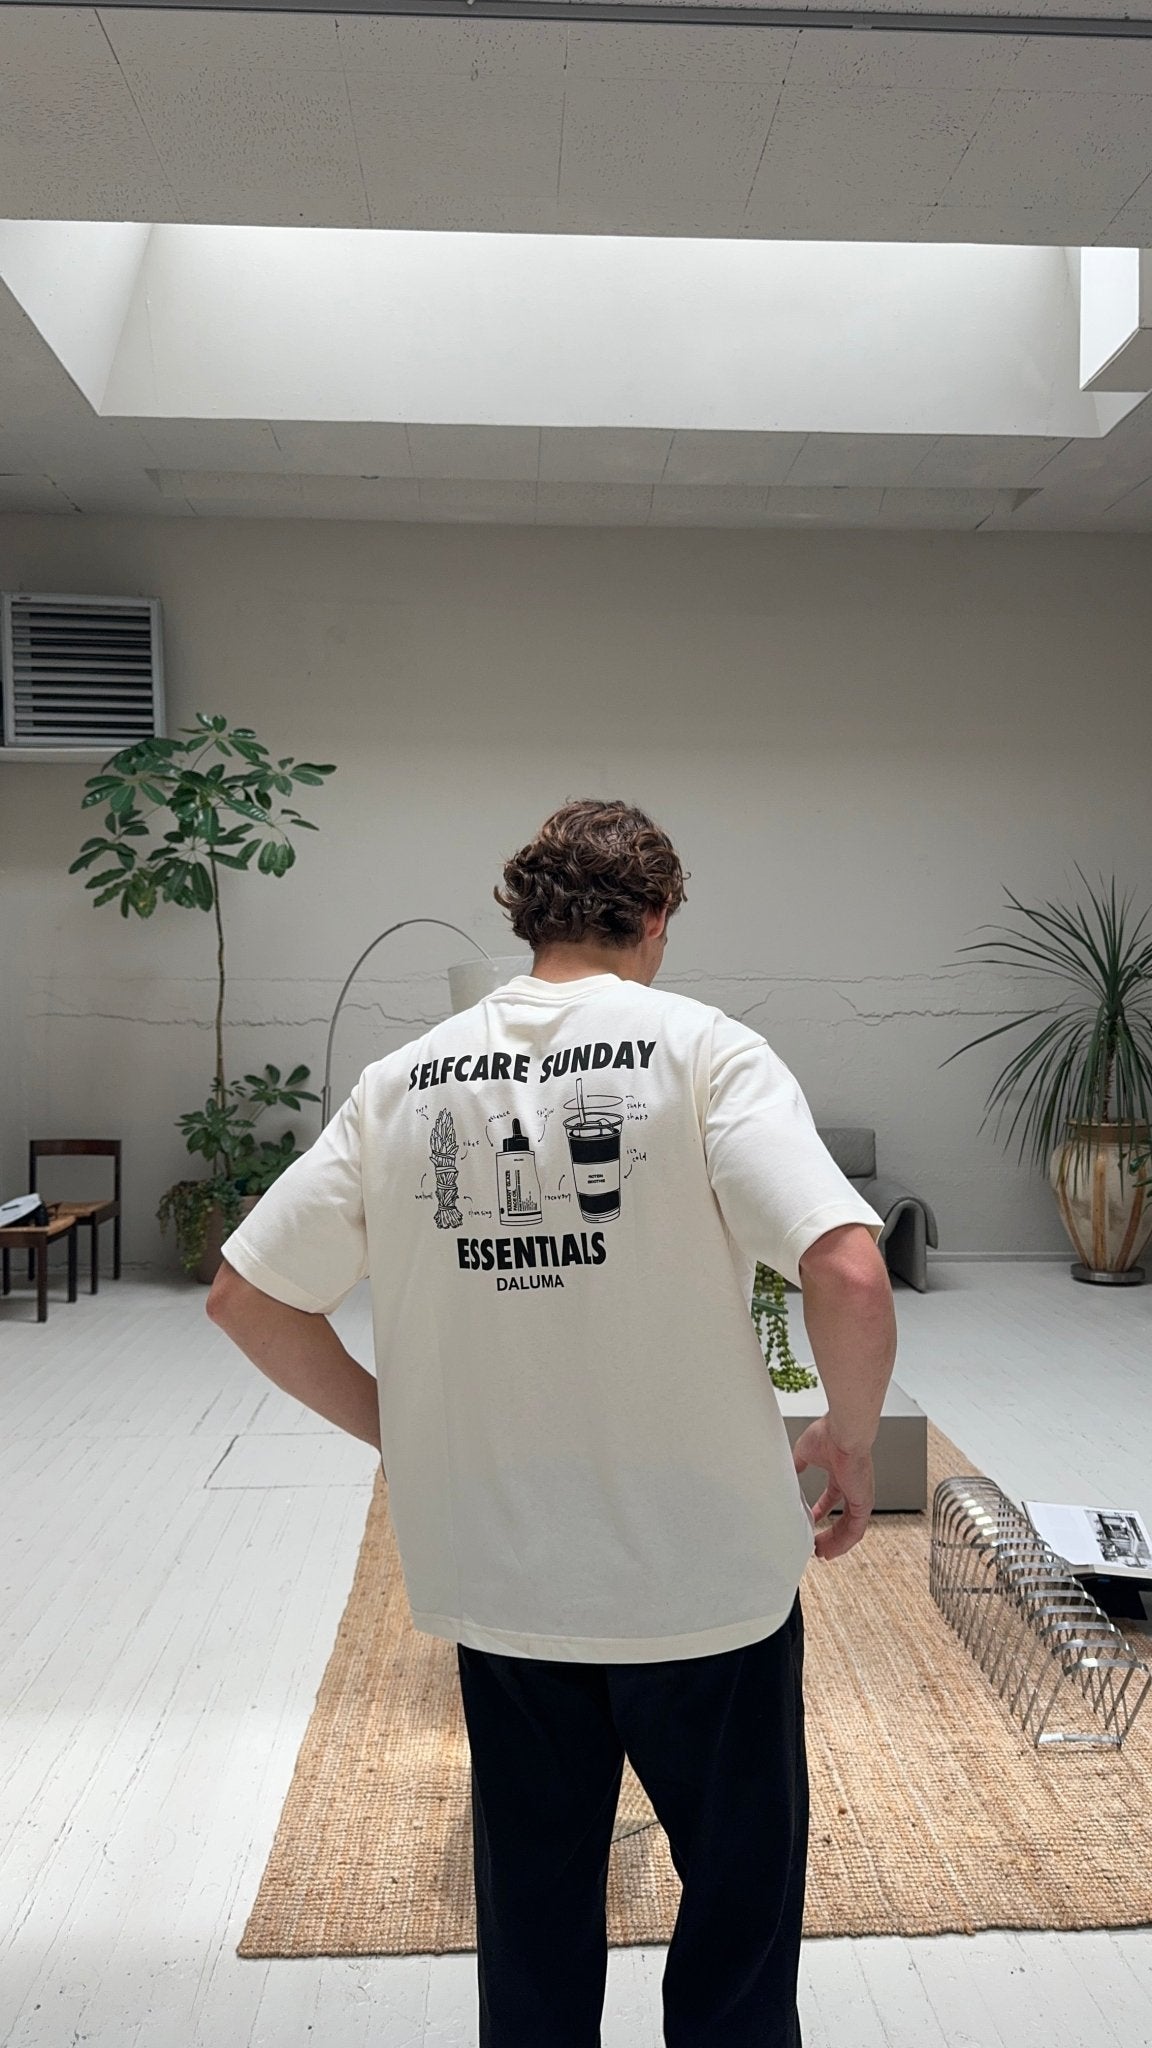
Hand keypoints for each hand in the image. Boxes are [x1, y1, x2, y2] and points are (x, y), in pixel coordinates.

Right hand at [792, 1416, 874, 1560]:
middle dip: (829, 1534)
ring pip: (850, 1528)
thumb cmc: (829, 1434)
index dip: (821, 1512)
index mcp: (840, 1473)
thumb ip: (797, 1464)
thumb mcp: (804, 1452)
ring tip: (821, 1554)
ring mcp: (860, 1496)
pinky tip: (830, 1551)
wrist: (844, 1432)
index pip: (832, 1498)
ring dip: (835, 1543)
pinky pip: (856, 1530)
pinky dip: (843, 1543)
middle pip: (842, 1517)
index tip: (810, 1522)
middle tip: (815, 1547)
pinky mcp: (864, 1503)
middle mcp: (853, 1487)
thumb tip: (787, 1471)